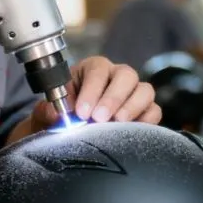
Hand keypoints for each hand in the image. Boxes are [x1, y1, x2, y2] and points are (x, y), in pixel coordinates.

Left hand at [22, 56, 162, 132]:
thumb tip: (56, 114)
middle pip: (127, 75)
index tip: (81, 111)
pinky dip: (145, 122)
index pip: (98, 70)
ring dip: (131, 108)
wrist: (70, 131)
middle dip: (113, 98)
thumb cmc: (63, 115)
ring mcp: (134, 94)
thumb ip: (48, 110)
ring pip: (145, 91)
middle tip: (99, 119)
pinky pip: (154, 112)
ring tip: (116, 125)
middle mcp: (117, 77)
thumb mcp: (49, 111)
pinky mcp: (145, 112)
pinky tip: (129, 133)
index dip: (92, 90)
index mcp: (93, 69)